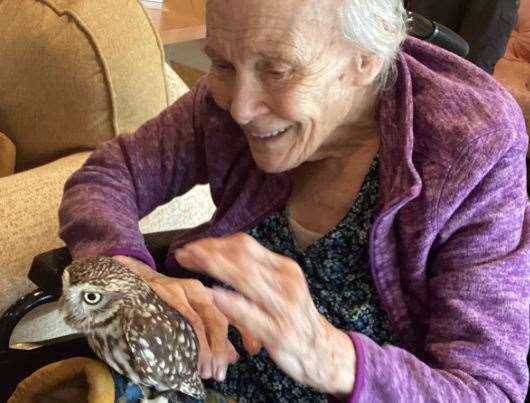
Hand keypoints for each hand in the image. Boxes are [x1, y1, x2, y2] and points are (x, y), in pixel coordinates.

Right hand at [112, 255, 258, 380]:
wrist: (123, 278)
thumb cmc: (157, 302)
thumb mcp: (186, 314)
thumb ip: (212, 333)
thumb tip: (233, 356)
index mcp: (207, 293)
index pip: (234, 310)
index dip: (247, 330)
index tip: (254, 350)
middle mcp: (199, 289)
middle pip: (221, 317)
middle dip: (224, 347)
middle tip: (222, 371)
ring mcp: (183, 289)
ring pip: (207, 319)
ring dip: (210, 349)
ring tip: (209, 371)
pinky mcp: (168, 293)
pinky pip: (188, 318)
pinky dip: (195, 340)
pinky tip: (194, 357)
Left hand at [174, 234, 356, 395]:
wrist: (323, 352)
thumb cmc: (294, 318)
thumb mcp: (281, 288)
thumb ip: (255, 273)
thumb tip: (221, 256)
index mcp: (284, 269)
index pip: (246, 246)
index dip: (216, 243)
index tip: (194, 245)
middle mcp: (285, 282)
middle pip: (242, 258)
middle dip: (209, 252)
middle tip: (184, 252)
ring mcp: (283, 306)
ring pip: (246, 279)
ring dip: (214, 268)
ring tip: (190, 263)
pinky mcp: (278, 332)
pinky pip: (252, 314)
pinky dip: (233, 303)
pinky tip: (215, 296)